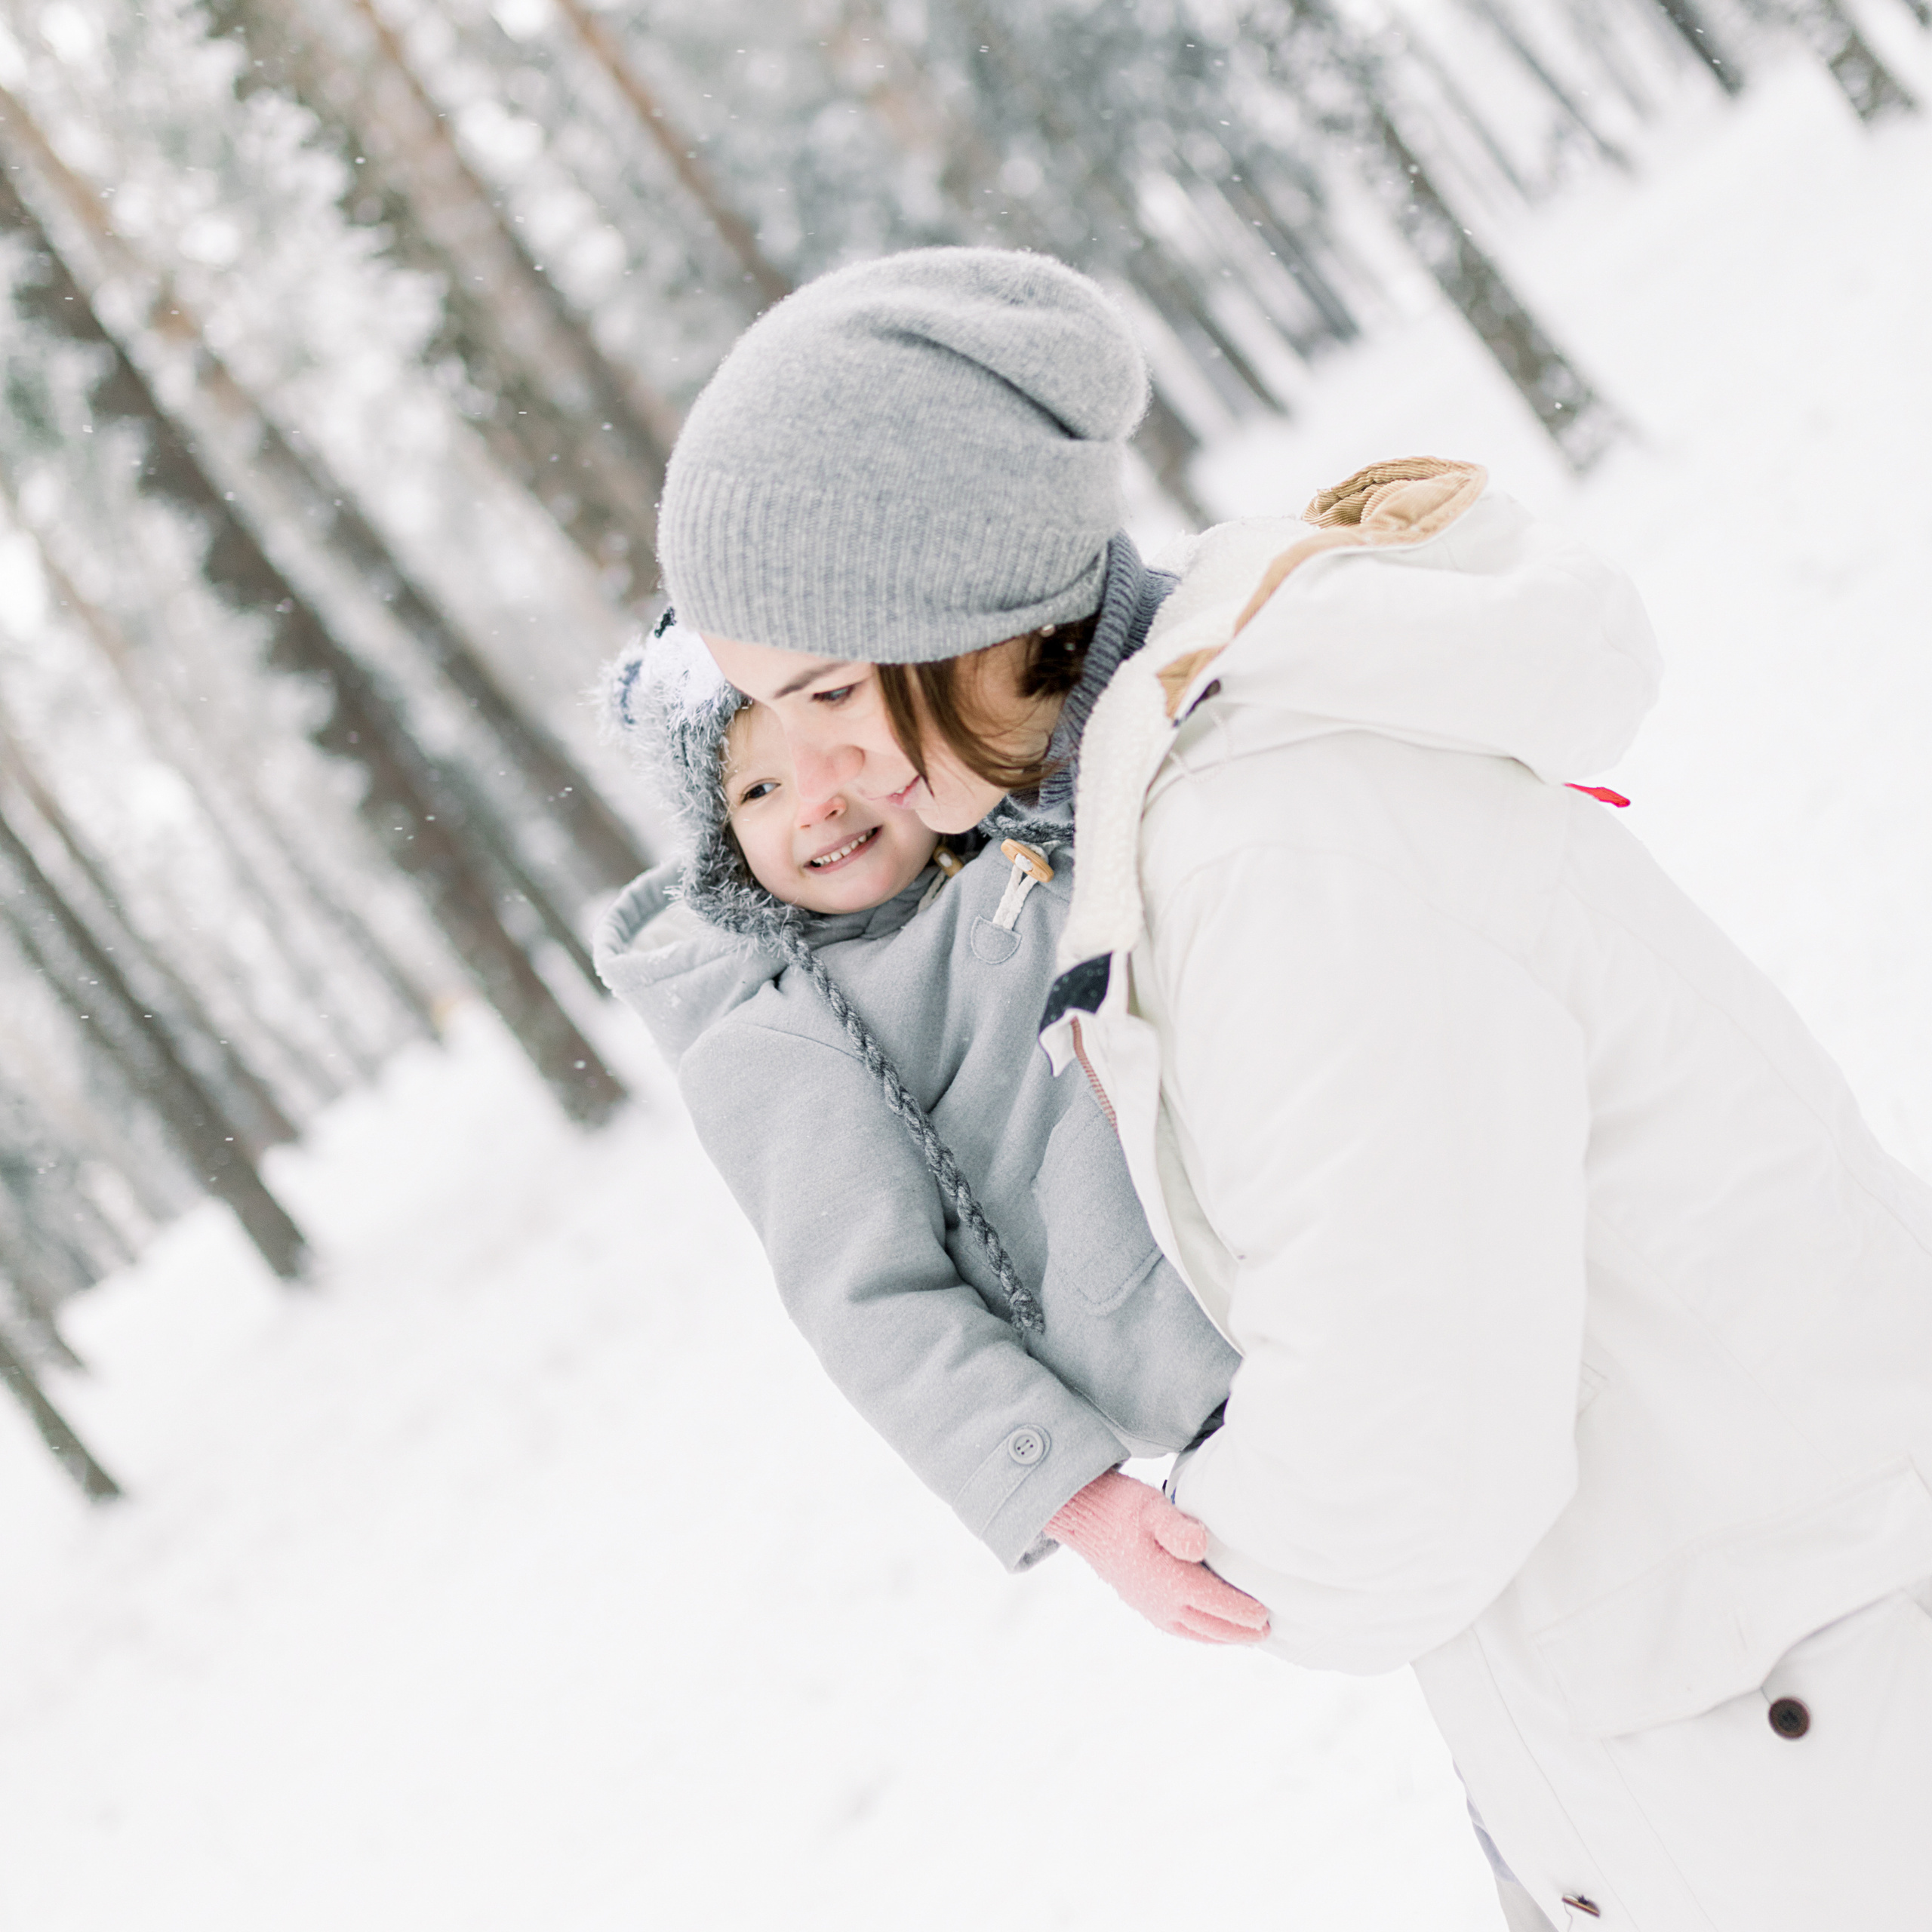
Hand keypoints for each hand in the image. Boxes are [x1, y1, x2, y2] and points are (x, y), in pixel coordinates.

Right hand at [1046, 1469, 1270, 1643]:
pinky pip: (1178, 1628)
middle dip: (1239, 1632)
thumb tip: (1201, 1546)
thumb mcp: (1152, 1507)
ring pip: (1194, 1631)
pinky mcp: (1141, 1603)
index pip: (1215, 1603)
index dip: (1242, 1612)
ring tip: (1245, 1636)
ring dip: (1221, 1637)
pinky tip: (1207, 1628)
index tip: (1265, 1615)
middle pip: (1209, 1626)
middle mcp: (1160, 1602)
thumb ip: (1177, 1528)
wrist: (1082, 1517)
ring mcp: (1149, 1606)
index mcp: (1167, 1581)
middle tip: (1266, 1632)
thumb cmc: (1121, 1507)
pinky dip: (1199, 1633)